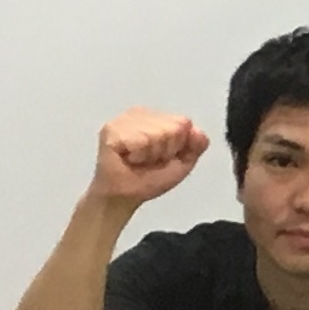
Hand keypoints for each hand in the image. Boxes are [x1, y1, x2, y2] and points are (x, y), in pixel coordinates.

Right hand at [91, 109, 209, 203]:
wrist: (124, 196)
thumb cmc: (150, 178)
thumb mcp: (183, 162)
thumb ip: (197, 145)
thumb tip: (197, 131)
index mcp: (157, 117)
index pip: (184, 122)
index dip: (178, 145)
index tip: (163, 157)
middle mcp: (140, 113)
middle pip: (173, 127)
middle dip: (165, 150)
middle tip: (148, 160)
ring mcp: (124, 119)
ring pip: (157, 134)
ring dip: (150, 154)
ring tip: (138, 160)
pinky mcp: (111, 129)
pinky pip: (140, 141)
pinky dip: (138, 156)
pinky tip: (128, 158)